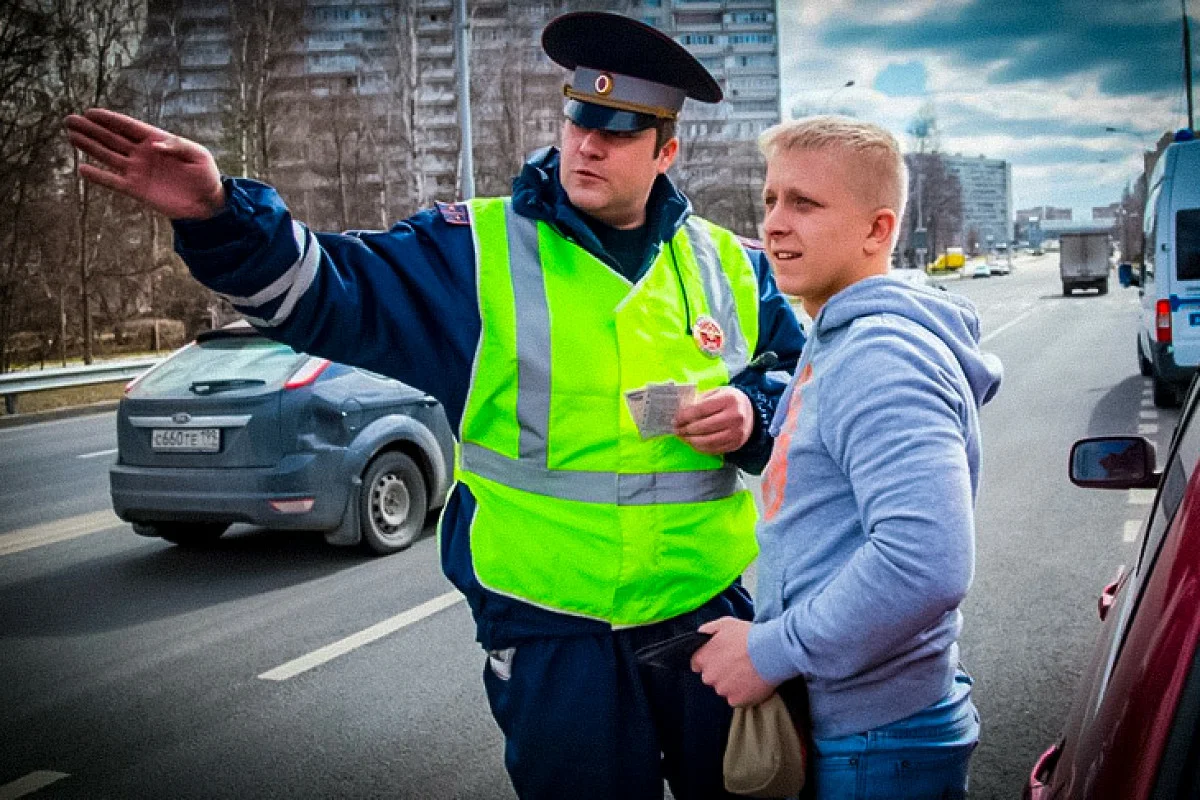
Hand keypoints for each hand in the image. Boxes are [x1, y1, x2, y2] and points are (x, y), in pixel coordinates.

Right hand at [65, 108, 224, 220]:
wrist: (207, 203)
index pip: (128, 127)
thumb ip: (177, 146)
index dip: (109, 119)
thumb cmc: (205, 175)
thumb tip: (153, 145)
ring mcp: (138, 171)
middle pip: (112, 138)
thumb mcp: (198, 156)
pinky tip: (82, 169)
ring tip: (71, 136)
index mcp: (156, 141)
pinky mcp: (137, 189)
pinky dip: (98, 177)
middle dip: (91, 129)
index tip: (90, 112)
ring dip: (90, 146)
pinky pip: (113, 181)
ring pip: (108, 156)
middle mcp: (142, 154)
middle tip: (70, 120)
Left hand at [673, 387, 753, 453]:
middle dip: (686, 429)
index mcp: (729, 399)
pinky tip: (693, 443)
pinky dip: (701, 448)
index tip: (675, 419)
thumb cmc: (730, 400)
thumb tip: (681, 412)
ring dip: (691, 441)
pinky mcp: (736, 444)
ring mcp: (736, 432)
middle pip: (703, 426)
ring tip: (683, 437)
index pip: (701, 410)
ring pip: (708, 441)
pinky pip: (714, 449)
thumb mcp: (717, 392)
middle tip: (677, 430)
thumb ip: (700, 400)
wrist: (752, 412)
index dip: (684, 416)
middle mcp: (735, 416)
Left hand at [691, 617, 776, 706]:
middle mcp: (709, 676)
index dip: (710, 660)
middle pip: (711, 677)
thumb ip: (707, 630)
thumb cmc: (748, 635)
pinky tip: (753, 683)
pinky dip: (743, 694)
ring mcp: (722, 690)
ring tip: (748, 672)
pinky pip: (737, 699)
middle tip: (737, 664)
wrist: (771, 651)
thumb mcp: (725, 623)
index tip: (721, 657)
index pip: (697, 664)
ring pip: (724, 689)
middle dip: (720, 672)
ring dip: (732, 684)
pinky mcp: (736, 700)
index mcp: (703, 657)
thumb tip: (700, 636)